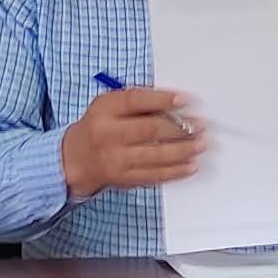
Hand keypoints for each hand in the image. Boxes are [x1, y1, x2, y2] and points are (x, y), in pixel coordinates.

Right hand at [60, 84, 201, 198]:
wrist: (76, 159)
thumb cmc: (100, 126)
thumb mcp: (110, 105)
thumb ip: (138, 101)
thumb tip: (176, 103)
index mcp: (105, 110)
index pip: (136, 100)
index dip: (163, 100)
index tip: (185, 100)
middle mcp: (108, 134)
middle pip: (150, 129)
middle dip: (181, 127)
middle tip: (201, 126)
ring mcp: (116, 159)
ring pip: (156, 155)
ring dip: (183, 150)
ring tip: (201, 145)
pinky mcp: (124, 178)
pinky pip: (154, 175)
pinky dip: (175, 171)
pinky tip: (190, 166)